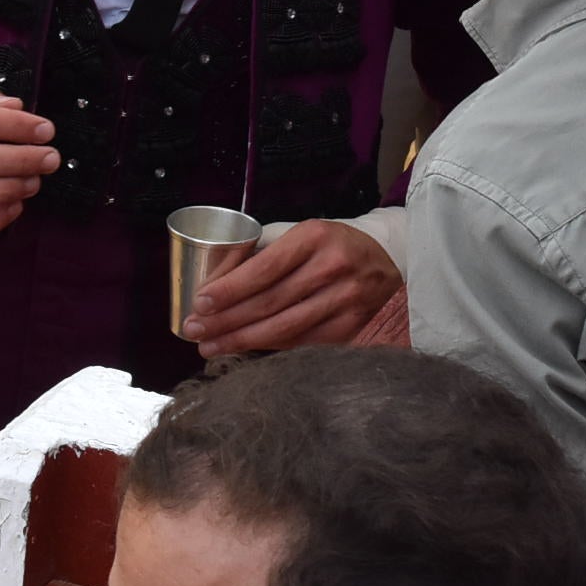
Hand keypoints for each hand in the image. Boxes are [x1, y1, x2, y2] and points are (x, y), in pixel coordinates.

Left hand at [185, 219, 401, 353]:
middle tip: (195, 330)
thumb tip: (216, 280)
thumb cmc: (332, 246)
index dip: (229, 289)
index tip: (200, 303)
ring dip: (241, 341)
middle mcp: (333, 268)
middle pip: (269, 303)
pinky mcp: (351, 328)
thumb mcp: (303, 234)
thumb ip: (265, 252)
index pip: (264, 269)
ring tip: (211, 346)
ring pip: (284, 329)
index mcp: (315, 237)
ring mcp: (345, 301)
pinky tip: (246, 351)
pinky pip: (302, 343)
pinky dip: (270, 350)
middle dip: (226, 320)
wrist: (391, 262)